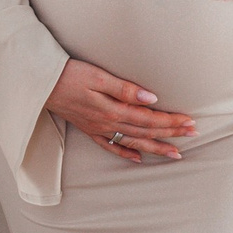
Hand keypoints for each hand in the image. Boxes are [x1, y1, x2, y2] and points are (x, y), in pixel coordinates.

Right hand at [48, 58, 194, 161]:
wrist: (39, 84)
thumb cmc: (67, 74)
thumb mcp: (97, 76)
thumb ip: (124, 89)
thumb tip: (151, 98)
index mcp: (112, 110)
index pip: (149, 118)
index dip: (170, 121)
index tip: (190, 122)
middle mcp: (107, 123)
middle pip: (145, 131)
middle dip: (170, 133)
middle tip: (193, 134)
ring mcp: (97, 128)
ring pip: (132, 141)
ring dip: (155, 147)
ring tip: (175, 153)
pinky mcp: (88, 128)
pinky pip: (110, 146)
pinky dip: (126, 153)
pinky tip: (138, 158)